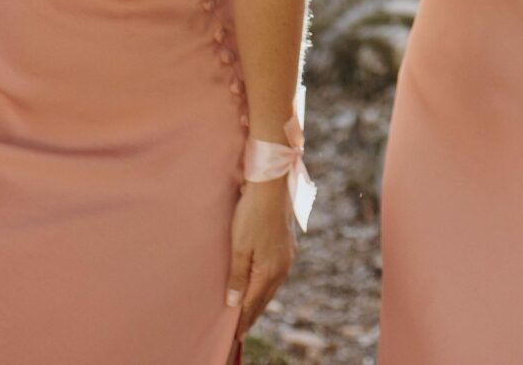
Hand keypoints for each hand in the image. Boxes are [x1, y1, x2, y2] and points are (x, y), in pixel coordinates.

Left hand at [226, 175, 293, 339]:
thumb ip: (238, 276)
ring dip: (260, 300)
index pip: (254, 303)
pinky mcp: (288, 246)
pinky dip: (266, 286)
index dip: (243, 320)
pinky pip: (276, 275)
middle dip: (252, 315)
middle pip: (265, 298)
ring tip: (249, 312)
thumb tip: (235, 303)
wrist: (272, 185)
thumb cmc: (251, 214)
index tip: (235, 338)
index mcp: (270, 270)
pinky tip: (262, 285)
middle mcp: (282, 267)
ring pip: (271, 287)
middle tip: (241, 332)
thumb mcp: (239, 247)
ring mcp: (287, 256)